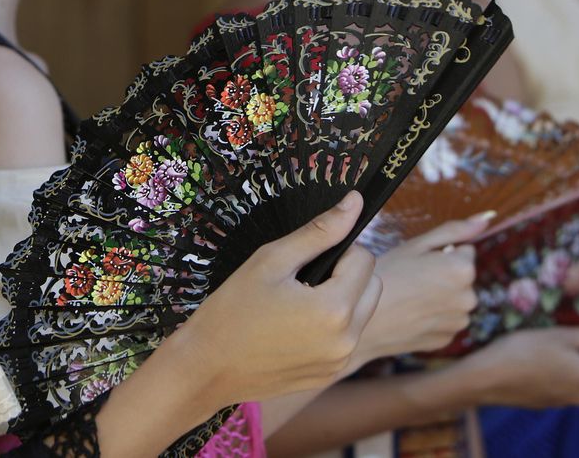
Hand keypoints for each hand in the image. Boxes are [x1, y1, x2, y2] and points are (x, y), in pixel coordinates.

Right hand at [173, 192, 382, 406]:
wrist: (206, 367)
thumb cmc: (232, 309)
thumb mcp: (271, 260)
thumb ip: (318, 232)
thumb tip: (355, 202)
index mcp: (335, 309)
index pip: (365, 259)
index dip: (338, 249)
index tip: (305, 257)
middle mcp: (346, 340)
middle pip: (372, 287)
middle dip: (347, 274)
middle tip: (302, 277)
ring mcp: (339, 362)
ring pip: (362, 313)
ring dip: (342, 300)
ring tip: (297, 303)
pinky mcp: (329, 376)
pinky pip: (346, 340)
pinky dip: (331, 327)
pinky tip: (294, 327)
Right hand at [353, 213, 490, 362]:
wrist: (358, 320)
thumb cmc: (384, 275)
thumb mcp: (416, 245)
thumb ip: (455, 230)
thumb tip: (488, 217)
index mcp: (463, 270)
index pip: (463, 251)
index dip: (439, 254)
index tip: (417, 262)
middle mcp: (469, 298)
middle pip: (461, 277)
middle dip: (442, 276)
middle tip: (410, 279)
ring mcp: (459, 322)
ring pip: (453, 300)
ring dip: (438, 298)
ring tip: (408, 298)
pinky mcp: (447, 340)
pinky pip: (445, 321)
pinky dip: (431, 318)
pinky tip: (410, 316)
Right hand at [450, 326, 578, 408]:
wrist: (486, 378)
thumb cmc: (525, 350)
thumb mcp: (561, 336)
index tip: (568, 327)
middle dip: (576, 349)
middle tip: (550, 335)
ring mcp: (565, 402)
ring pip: (573, 373)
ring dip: (562, 360)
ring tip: (537, 348)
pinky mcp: (547, 404)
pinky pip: (557, 383)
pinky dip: (549, 372)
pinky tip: (529, 363)